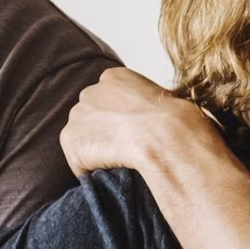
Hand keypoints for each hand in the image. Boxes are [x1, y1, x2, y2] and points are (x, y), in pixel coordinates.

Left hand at [60, 67, 219, 179]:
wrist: (167, 137)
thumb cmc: (179, 122)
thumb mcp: (172, 102)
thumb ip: (155, 102)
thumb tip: (165, 107)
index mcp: (116, 77)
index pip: (110, 100)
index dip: (122, 120)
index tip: (136, 134)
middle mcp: (91, 91)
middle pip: (91, 117)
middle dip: (104, 133)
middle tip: (128, 150)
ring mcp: (78, 115)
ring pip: (84, 139)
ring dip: (99, 152)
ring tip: (123, 162)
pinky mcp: (70, 139)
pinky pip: (79, 162)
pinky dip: (93, 170)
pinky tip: (115, 169)